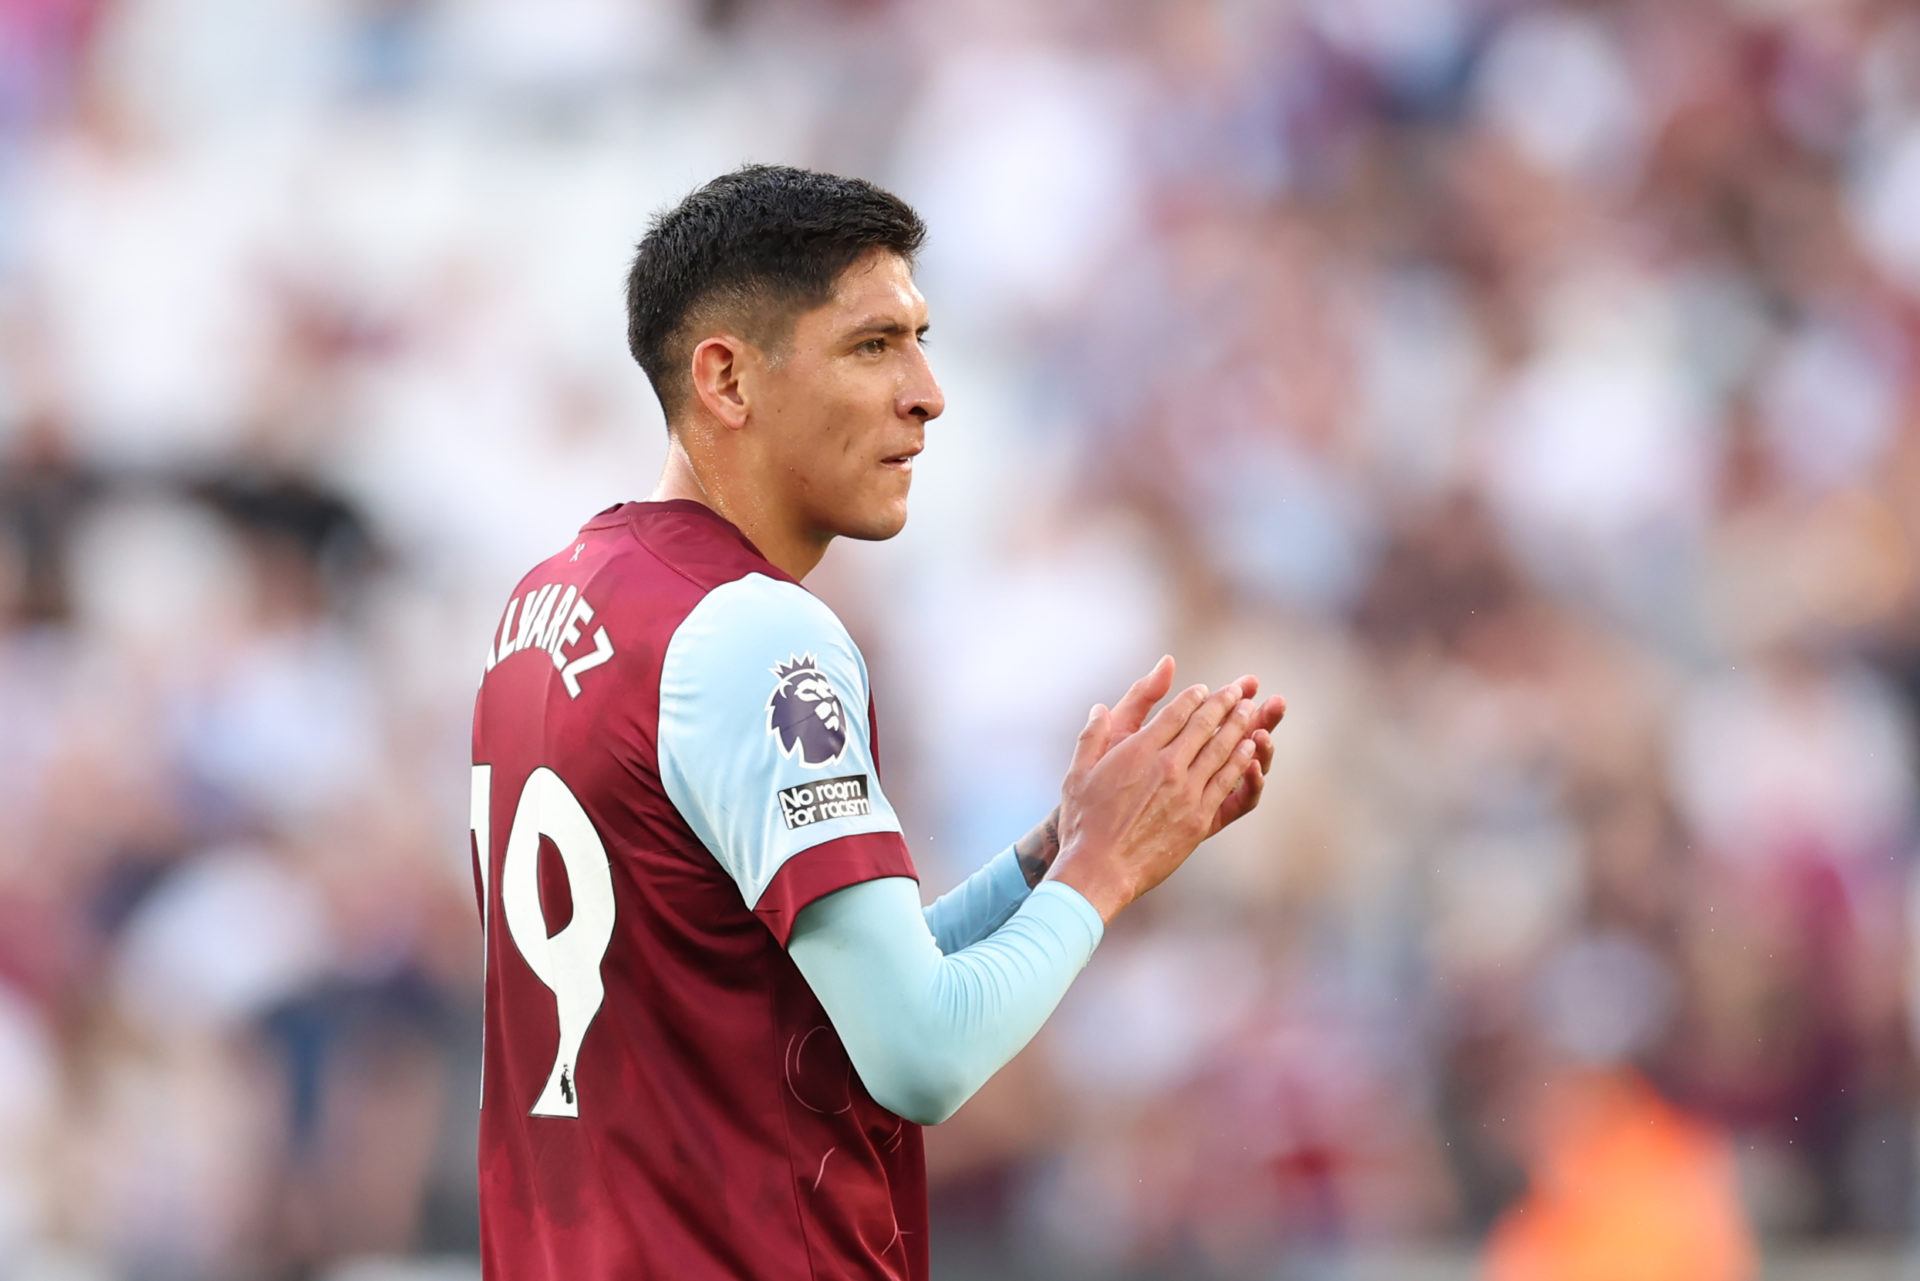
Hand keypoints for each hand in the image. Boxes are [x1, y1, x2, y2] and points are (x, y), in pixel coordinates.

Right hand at [1095, 656, 1284, 837]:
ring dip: (1238, 727)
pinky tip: (1249, 750)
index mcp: (1138, 752)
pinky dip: (1240, 762)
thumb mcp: (1078, 773)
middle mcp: (1167, 767)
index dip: (1193, 698)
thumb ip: (1092, 736)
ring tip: (1250, 711)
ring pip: (1221, 751)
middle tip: (1237, 691)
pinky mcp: (1199, 818)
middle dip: (1223, 704)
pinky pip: (1225, 783)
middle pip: (1203, 726)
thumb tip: (1099, 709)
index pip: (1175, 714)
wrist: (1101, 869)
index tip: (1203, 690)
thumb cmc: (1084, 823)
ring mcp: (1186, 793)